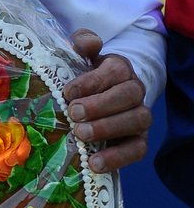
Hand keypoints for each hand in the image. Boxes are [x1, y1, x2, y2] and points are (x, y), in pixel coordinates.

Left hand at [63, 30, 150, 172]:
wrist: (99, 97)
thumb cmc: (85, 75)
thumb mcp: (81, 56)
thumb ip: (82, 43)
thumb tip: (87, 44)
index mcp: (119, 68)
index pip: (113, 71)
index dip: (91, 82)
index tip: (67, 92)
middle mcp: (134, 91)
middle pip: (128, 95)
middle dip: (100, 105)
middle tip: (73, 113)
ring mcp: (139, 117)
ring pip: (136, 121)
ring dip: (107, 129)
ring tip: (80, 135)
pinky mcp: (138, 140)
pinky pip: (137, 150)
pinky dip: (118, 157)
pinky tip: (95, 164)